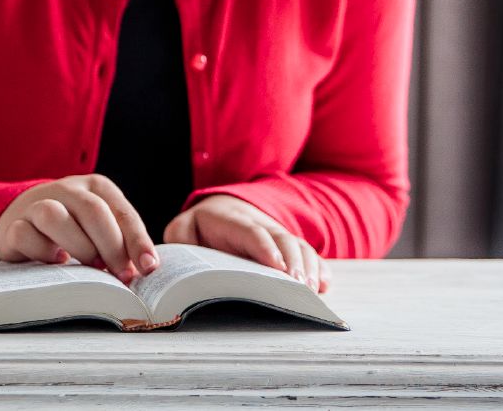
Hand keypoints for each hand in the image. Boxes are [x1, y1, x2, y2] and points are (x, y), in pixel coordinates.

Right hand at [0, 174, 159, 283]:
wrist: (21, 214)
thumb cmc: (73, 225)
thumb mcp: (100, 225)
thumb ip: (120, 242)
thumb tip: (143, 270)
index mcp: (97, 187)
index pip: (122, 211)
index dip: (137, 241)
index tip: (148, 268)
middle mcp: (67, 190)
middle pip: (92, 211)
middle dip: (111, 246)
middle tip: (121, 275)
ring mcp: (36, 204)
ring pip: (53, 216)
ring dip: (77, 245)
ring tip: (90, 268)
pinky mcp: (13, 225)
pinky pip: (24, 234)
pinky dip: (41, 251)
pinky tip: (55, 263)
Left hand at [163, 194, 331, 293]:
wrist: (222, 210)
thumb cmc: (199, 229)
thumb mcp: (183, 230)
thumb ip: (180, 239)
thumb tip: (178, 260)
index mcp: (230, 220)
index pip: (249, 231)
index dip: (264, 247)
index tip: (277, 267)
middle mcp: (259, 224)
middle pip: (280, 239)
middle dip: (292, 262)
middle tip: (299, 287)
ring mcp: (276, 234)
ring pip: (297, 246)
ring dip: (308, 267)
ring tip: (313, 291)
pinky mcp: (288, 247)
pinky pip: (308, 254)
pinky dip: (319, 268)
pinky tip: (324, 285)